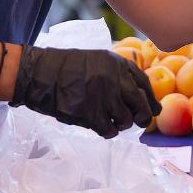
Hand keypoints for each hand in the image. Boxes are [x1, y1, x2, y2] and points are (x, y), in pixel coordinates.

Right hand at [11, 46, 161, 137]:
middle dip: (144, 117)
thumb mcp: (99, 60)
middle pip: (141, 105)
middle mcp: (115, 80)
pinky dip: (109, 132)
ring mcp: (103, 97)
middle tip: (141, 122)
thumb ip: (120, 73)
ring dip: (123, 124)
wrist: (38, 72)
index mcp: (119, 65)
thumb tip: (142, 97)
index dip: (151, 100)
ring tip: (116, 123)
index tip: (154, 110)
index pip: (144, 85)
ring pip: (126, 120)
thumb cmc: (68, 67)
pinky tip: (106, 129)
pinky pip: (108, 130)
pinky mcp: (89, 113)